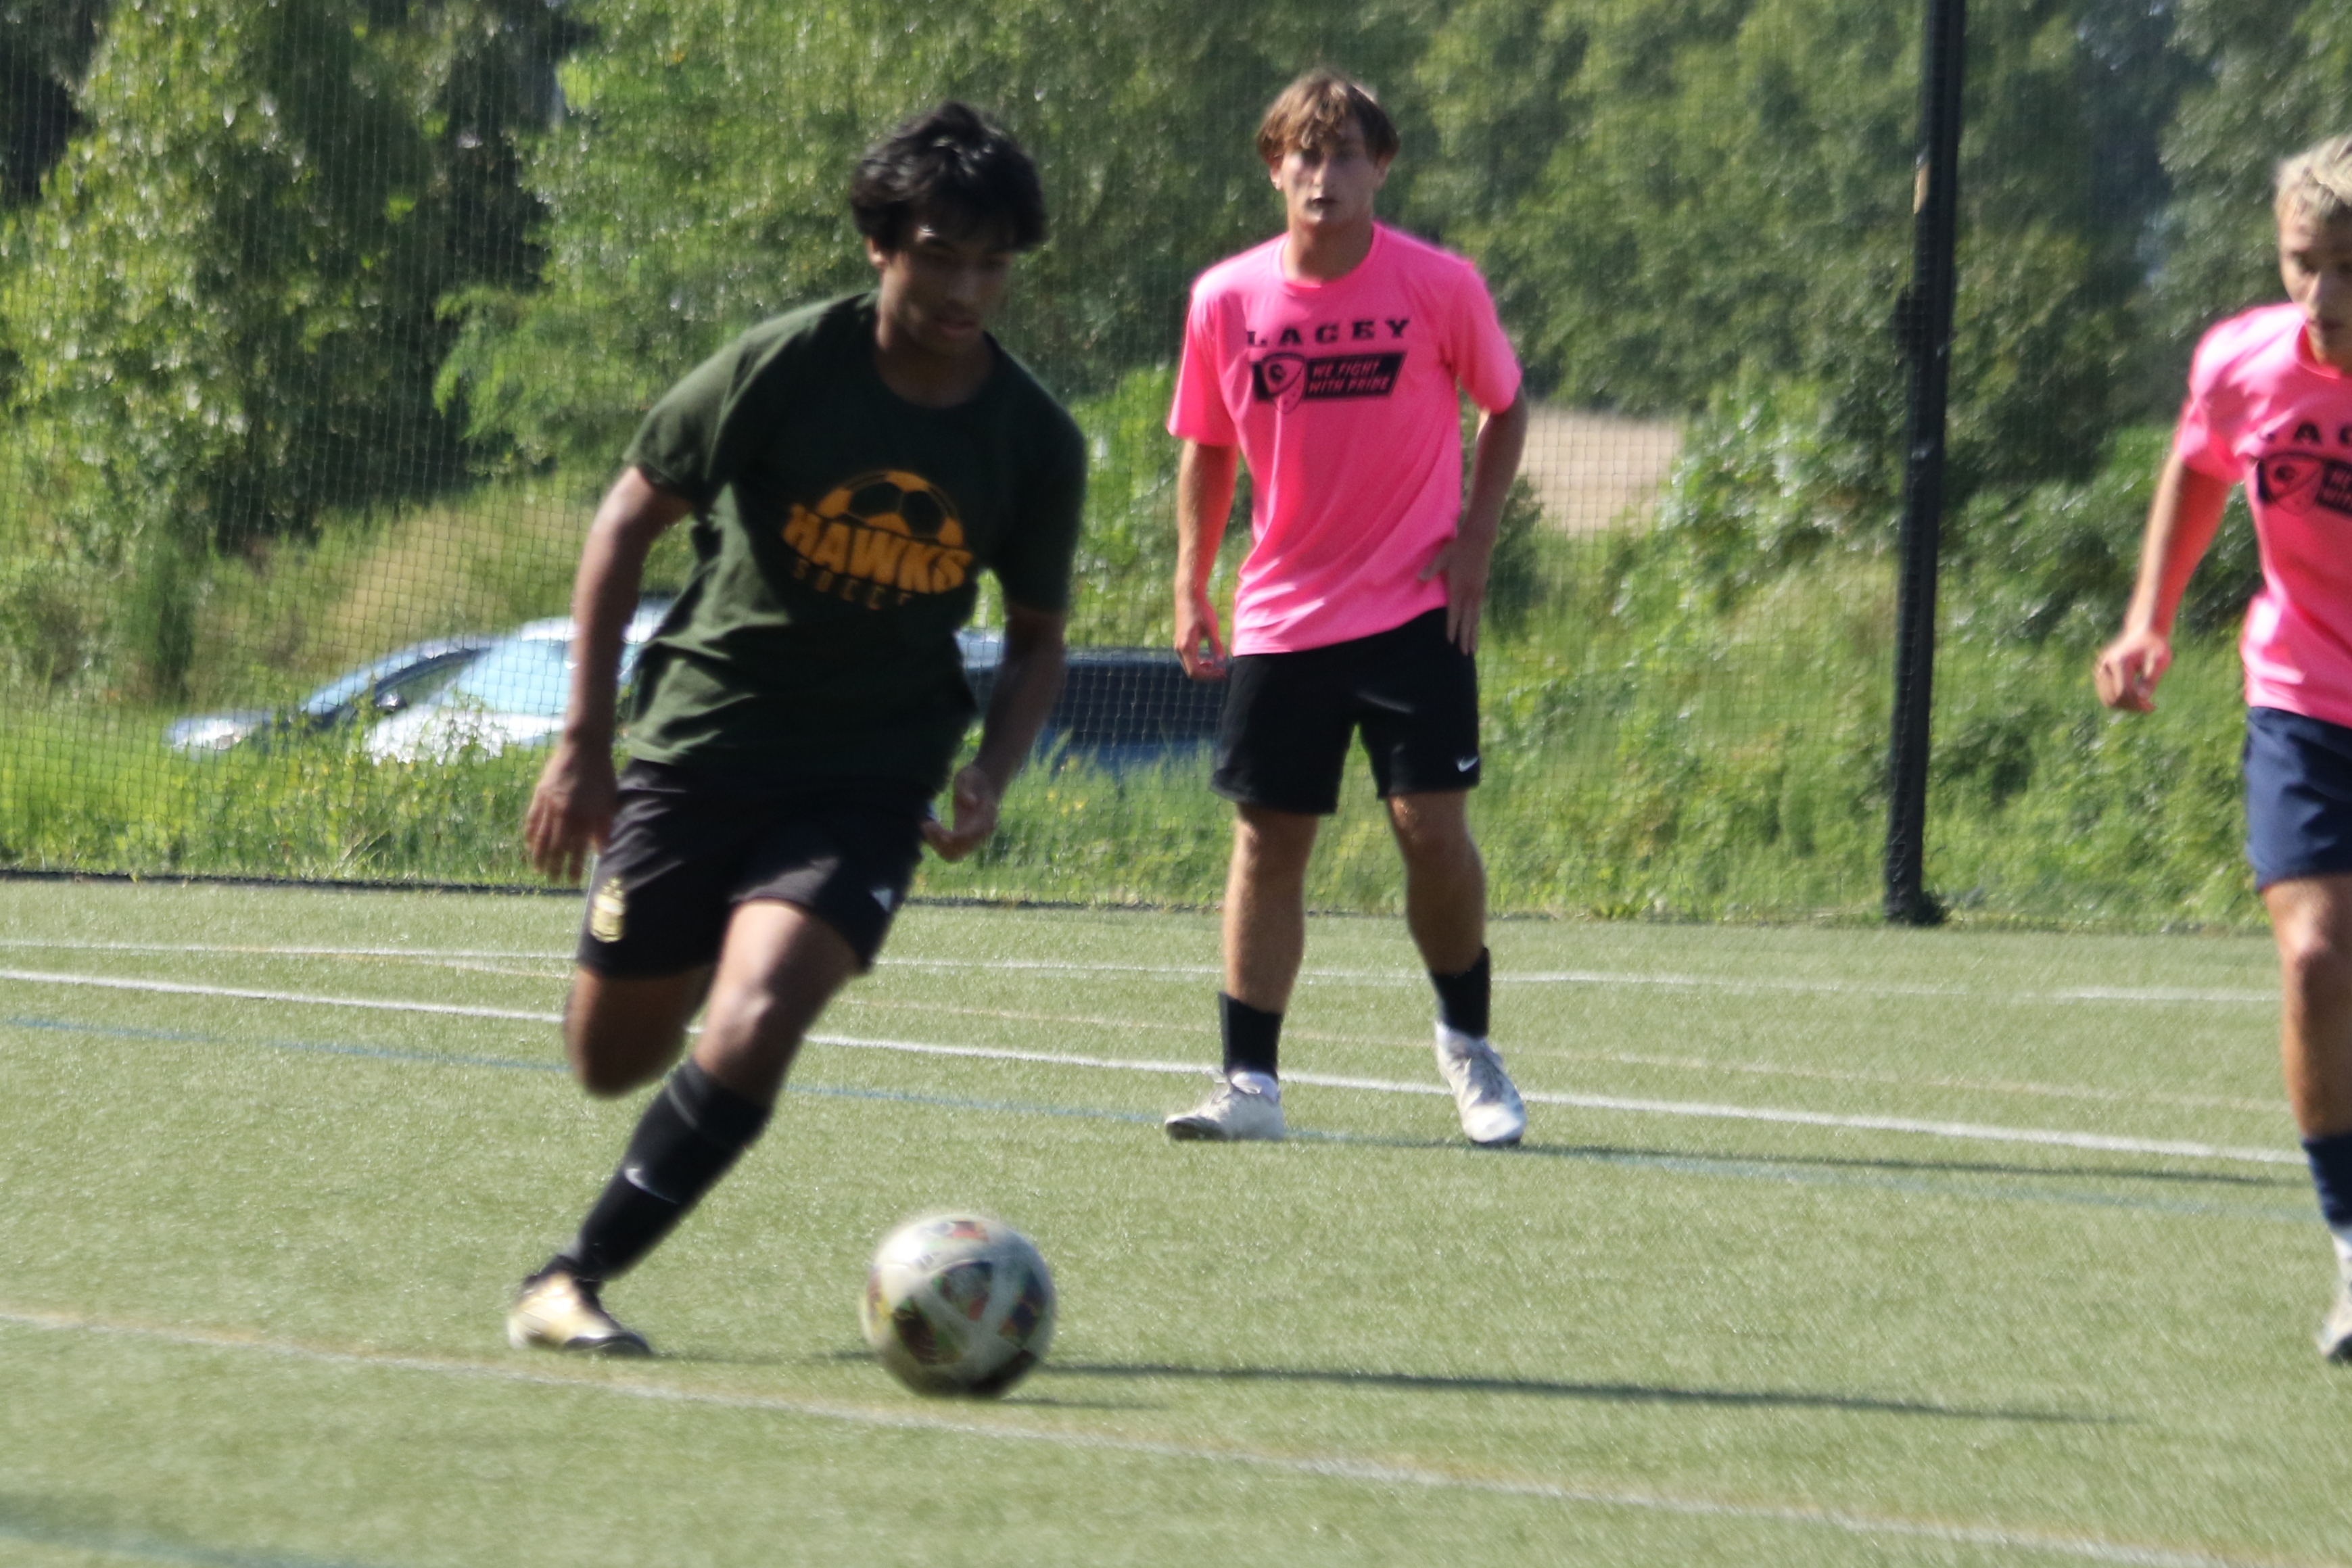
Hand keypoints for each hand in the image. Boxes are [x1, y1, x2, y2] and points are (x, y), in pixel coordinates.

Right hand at [525, 740, 616, 882]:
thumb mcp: (608, 801)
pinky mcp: (539, 794)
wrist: (583, 747)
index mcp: (582, 815)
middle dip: (554, 865)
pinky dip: (530, 833)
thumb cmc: (601, 774)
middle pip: (556, 846)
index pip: (576, 849)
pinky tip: (529, 844)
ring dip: (539, 854)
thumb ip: (604, 827)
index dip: (573, 867)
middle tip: (552, 879)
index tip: (571, 881)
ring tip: (538, 868)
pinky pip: (532, 819)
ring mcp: (549, 804)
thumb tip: (601, 851)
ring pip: (541, 835)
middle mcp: (563, 813)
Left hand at [921, 764, 1001, 860]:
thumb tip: (970, 803)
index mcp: (985, 819)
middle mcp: (980, 833)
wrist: (985, 783)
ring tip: (925, 825)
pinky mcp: (964, 838)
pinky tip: (928, 826)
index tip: (930, 825)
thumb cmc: (975, 777)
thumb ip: (967, 787)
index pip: (966, 837)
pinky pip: (949, 850)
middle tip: (925, 824)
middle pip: (957, 852)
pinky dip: (936, 843)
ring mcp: (973, 839)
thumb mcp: (969, 775)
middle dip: (938, 843)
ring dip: (936, 846)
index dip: (947, 837)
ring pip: (952, 855)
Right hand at [1175, 588, 1228, 679]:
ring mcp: (1178, 646)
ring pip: (1189, 667)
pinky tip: (1209, 660)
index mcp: (1186, 646)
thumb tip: (1222, 660)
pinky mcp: (1180, 642)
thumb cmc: (1201, 609)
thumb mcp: (1211, 627)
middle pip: (1191, 672)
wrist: (1188, 596)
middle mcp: (1179, 648)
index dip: (1210, 676)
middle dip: (1207, 675)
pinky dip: (1198, 663)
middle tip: (1223, 673)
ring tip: (1218, 668)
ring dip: (1203, 670)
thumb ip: (1216, 645)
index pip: (1196, 671)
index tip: (1223, 672)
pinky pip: (1188, 660)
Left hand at [1420, 536, 1489, 652]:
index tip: (1451, 641)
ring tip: (1473, 648)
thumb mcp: (1442, 556)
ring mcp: (1478, 591)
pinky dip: (1477, 621)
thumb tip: (1419, 578)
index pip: (1455, 612)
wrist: (1479, 540)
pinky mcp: (1482, 588)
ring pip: (1476, 617)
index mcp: (1459, 587)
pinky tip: (1476, 628)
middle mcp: (1470, 593)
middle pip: (1468, 620)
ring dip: (1474, 633)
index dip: (1453, 627)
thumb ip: (1432, 568)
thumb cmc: (1458, 548)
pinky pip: (1479, 610)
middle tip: (1466, 653)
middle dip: (1466, 637)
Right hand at [2094, 628, 2170, 711]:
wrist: (2143, 632)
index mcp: (2119, 662)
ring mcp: (2100, 670)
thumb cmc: (2154, 646)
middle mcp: (2105, 666)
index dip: (2137, 704)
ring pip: (2108, 700)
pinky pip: (2107, 695)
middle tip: (2148, 706)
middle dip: (2131, 706)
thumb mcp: (2160, 662)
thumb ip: (2150, 680)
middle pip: (2114, 699)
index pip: (2124, 693)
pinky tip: (2135, 697)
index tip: (2152, 707)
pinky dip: (2120, 700)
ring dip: (2125, 706)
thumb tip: (2142, 698)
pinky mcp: (2100, 673)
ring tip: (2142, 703)